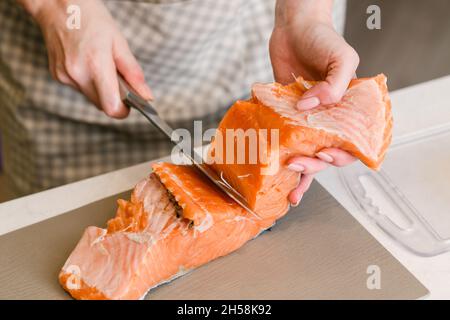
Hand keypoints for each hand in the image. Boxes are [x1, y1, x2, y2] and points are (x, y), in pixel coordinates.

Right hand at [26, 0, 152, 117]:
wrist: (57, 5)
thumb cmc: (91, 18)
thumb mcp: (119, 42)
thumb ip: (133, 73)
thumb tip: (146, 95)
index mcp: (96, 65)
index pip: (111, 107)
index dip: (123, 110)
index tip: (129, 103)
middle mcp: (77, 74)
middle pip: (102, 105)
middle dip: (113, 98)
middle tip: (117, 78)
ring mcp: (65, 76)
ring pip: (91, 98)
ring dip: (100, 89)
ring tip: (100, 64)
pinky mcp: (57, 76)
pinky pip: (79, 88)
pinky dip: (87, 81)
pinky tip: (87, 62)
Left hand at [269, 0, 358, 204]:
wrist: (294, 27)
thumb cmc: (323, 39)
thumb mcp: (342, 57)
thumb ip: (335, 84)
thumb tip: (312, 107)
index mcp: (348, 111)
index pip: (350, 142)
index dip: (340, 154)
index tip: (326, 154)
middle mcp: (328, 119)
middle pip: (326, 153)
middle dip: (314, 166)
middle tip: (298, 166)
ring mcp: (306, 119)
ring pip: (306, 153)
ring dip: (300, 174)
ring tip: (290, 193)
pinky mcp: (285, 115)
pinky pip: (284, 138)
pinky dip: (280, 154)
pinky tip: (274, 169)